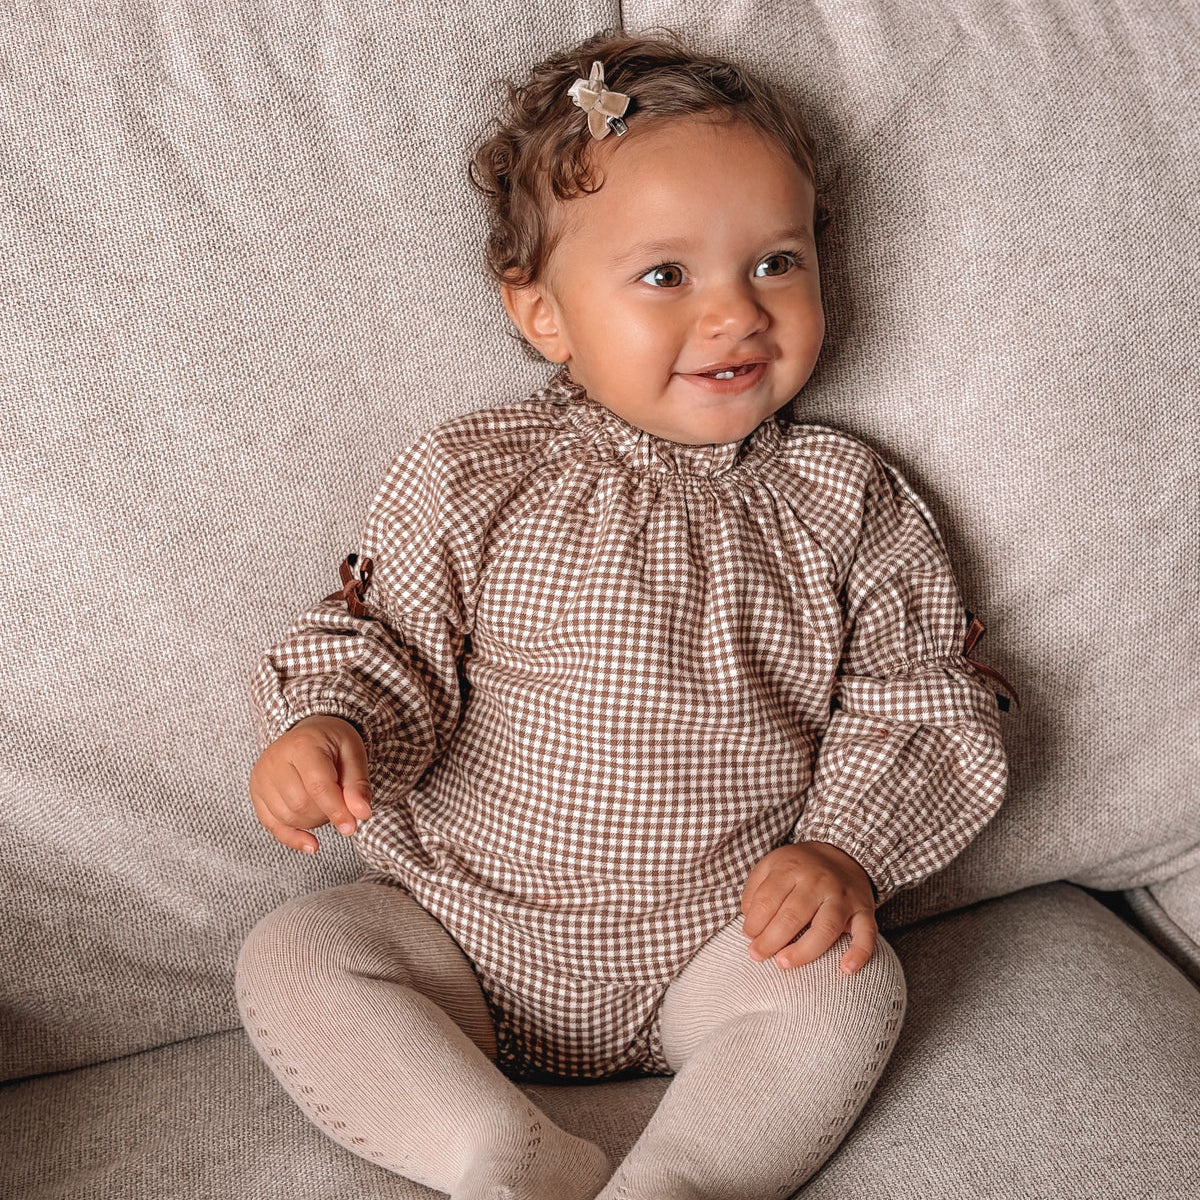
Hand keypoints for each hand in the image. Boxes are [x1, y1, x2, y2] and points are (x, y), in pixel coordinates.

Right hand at [248, 715, 372, 853]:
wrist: (308, 734)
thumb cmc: (333, 743)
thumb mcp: (354, 754)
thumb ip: (358, 785)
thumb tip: (362, 815)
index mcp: (302, 745)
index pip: (317, 786)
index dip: (336, 810)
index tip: (351, 827)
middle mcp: (274, 760)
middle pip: (300, 804)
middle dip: (326, 813)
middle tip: (341, 802)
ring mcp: (261, 777)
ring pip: (287, 817)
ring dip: (312, 822)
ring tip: (326, 804)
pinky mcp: (257, 793)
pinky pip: (272, 825)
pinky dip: (293, 837)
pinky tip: (312, 844)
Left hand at [740, 841, 876, 973]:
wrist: (843, 852)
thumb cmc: (799, 867)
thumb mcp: (771, 865)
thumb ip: (755, 890)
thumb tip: (748, 920)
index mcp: (791, 868)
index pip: (769, 899)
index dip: (755, 922)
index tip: (748, 937)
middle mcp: (818, 881)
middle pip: (793, 915)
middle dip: (771, 940)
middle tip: (757, 956)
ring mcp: (843, 897)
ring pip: (826, 927)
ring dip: (805, 950)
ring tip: (784, 963)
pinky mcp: (864, 910)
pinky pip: (866, 933)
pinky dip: (859, 953)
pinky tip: (845, 970)